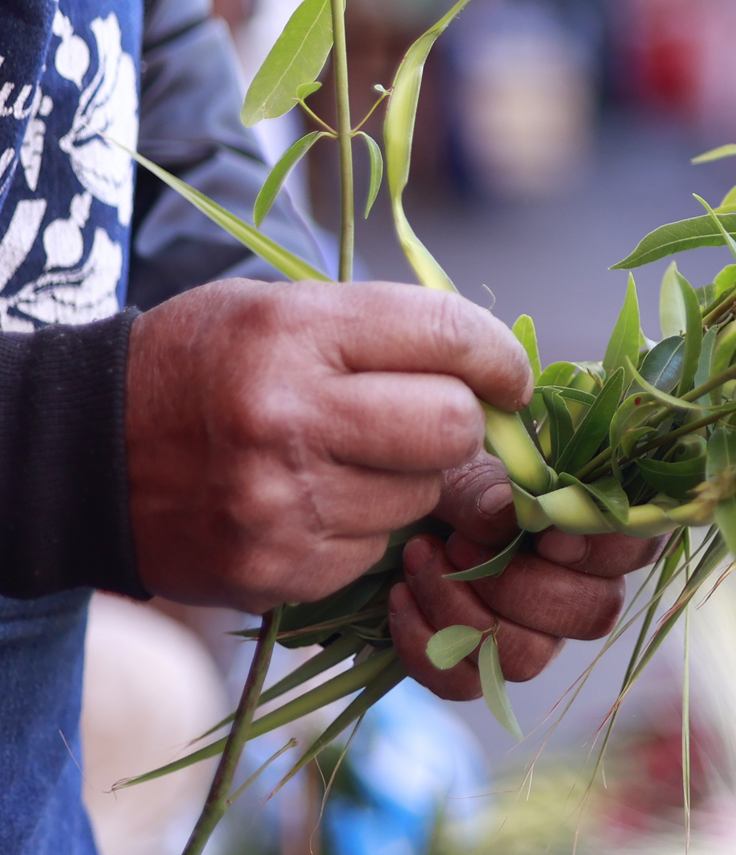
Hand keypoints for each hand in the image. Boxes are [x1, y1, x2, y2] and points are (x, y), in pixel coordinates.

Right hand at [125, 280, 530, 609]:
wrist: (84, 456)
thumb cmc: (204, 365)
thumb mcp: (281, 309)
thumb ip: (387, 331)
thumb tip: (497, 372)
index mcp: (295, 333)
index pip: (447, 335)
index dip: (498, 356)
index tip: (508, 374)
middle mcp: (289, 418)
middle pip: (452, 426)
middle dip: (460, 422)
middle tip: (432, 416)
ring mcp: (282, 503)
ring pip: (423, 494)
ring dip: (411, 478)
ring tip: (351, 456)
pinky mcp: (278, 569)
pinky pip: (376, 548)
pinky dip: (365, 527)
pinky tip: (315, 500)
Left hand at [388, 454, 663, 698]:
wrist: (391, 508)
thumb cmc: (445, 480)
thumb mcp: (460, 467)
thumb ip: (486, 487)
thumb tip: (505, 511)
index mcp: (593, 533)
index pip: (638, 548)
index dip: (601, 550)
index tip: (542, 533)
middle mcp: (579, 592)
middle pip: (593, 615)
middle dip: (518, 584)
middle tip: (459, 542)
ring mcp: (537, 638)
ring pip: (530, 657)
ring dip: (463, 612)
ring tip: (420, 559)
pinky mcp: (483, 671)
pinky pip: (468, 682)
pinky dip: (426, 644)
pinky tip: (402, 595)